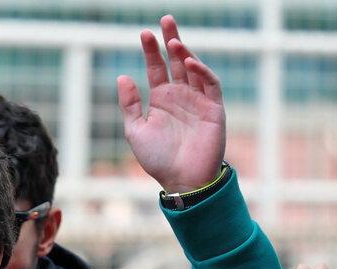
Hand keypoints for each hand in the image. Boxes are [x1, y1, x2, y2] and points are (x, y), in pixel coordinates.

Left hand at [117, 16, 225, 192]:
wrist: (182, 181)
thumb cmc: (158, 159)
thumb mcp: (136, 131)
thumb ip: (130, 104)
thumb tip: (122, 76)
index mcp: (161, 99)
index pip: (156, 68)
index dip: (151, 51)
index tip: (144, 33)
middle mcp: (181, 95)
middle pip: (176, 61)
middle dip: (172, 40)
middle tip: (166, 19)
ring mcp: (198, 100)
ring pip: (193, 69)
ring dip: (185, 53)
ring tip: (174, 41)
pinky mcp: (214, 109)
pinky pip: (210, 85)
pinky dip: (201, 72)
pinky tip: (189, 63)